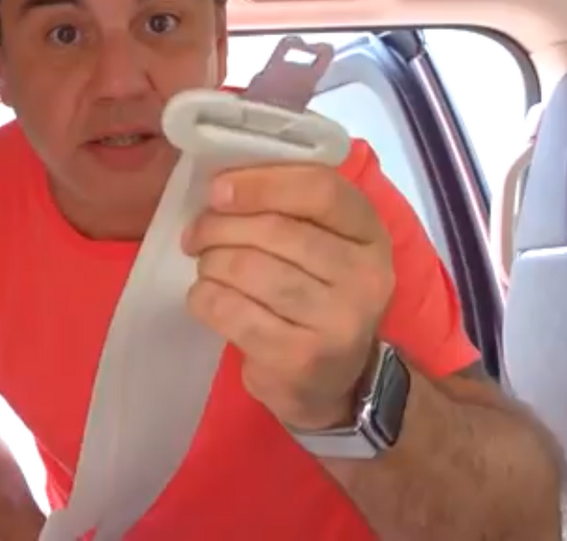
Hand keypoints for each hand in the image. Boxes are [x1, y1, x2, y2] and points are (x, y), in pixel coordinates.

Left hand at [182, 163, 395, 429]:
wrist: (335, 382)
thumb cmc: (315, 296)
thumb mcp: (323, 245)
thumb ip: (288, 206)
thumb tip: (221, 183)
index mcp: (370, 233)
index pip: (319, 189)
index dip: (260, 183)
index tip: (217, 191)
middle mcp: (365, 276)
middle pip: (273, 229)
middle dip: (219, 227)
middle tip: (196, 235)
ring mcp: (337, 321)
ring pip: (247, 268)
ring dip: (210, 263)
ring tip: (206, 267)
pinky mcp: (300, 357)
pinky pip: (230, 310)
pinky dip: (204, 297)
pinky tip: (207, 298)